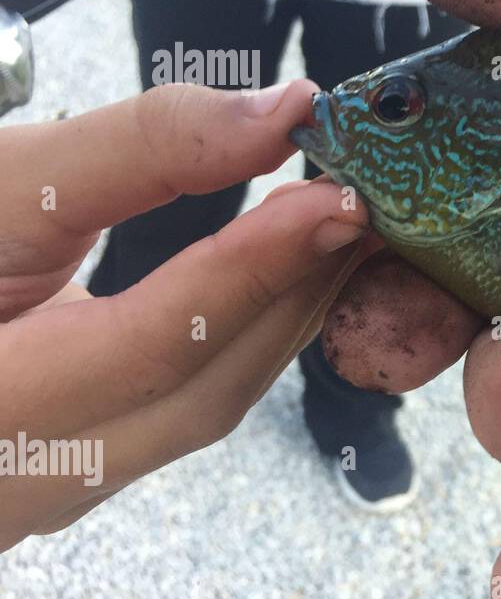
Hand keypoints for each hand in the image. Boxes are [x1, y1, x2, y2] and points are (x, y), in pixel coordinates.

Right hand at [0, 81, 371, 551]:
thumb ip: (138, 147)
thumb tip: (282, 111)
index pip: (157, 344)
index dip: (257, 266)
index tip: (340, 197)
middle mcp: (20, 478)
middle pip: (203, 390)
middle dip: (295, 292)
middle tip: (367, 203)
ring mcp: (50, 487)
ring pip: (203, 406)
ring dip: (281, 313)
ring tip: (338, 227)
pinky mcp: (76, 465)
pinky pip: (183, 407)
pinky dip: (242, 336)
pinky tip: (281, 274)